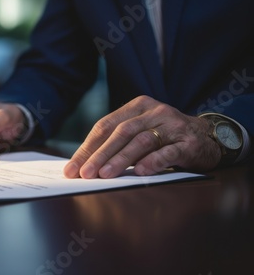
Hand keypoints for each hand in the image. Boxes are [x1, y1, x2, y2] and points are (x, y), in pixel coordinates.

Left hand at [64, 96, 221, 178]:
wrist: (209, 136)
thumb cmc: (165, 136)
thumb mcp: (141, 131)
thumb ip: (117, 142)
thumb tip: (85, 164)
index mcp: (137, 106)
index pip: (105, 126)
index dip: (87, 147)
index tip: (73, 167)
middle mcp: (154, 112)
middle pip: (121, 133)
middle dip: (99, 155)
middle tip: (85, 174)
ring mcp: (173, 125)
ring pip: (142, 141)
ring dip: (121, 159)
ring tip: (105, 175)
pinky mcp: (189, 142)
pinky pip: (169, 151)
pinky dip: (153, 162)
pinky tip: (140, 172)